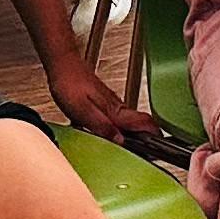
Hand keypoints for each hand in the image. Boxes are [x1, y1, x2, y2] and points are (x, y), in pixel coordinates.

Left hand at [45, 53, 168, 149]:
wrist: (62, 64)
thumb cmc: (69, 83)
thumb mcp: (83, 111)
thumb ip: (102, 127)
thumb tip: (120, 141)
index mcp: (115, 110)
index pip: (146, 122)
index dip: (155, 137)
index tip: (157, 151)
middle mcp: (117, 107)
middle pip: (142, 123)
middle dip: (148, 140)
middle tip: (147, 155)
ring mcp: (111, 103)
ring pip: (130, 121)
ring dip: (134, 135)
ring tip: (131, 149)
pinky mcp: (104, 102)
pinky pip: (118, 118)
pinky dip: (120, 129)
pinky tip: (110, 134)